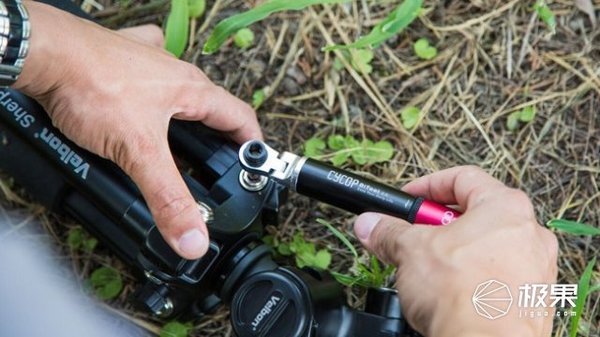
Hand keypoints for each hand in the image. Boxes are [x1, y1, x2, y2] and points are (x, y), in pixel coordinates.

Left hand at [16, 2, 260, 258]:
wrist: (43, 54)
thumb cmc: (91, 86)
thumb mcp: (137, 152)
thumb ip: (168, 197)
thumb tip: (195, 237)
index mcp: (192, 90)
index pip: (240, 117)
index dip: (254, 144)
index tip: (257, 165)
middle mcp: (174, 72)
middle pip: (213, 106)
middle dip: (220, 134)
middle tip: (219, 163)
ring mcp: (147, 61)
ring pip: (180, 89)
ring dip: (188, 112)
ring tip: (183, 140)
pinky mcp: (120, 59)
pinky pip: (147, 72)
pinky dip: (151, 89)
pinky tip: (143, 100)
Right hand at [353, 166, 557, 336]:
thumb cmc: (465, 297)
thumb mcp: (411, 252)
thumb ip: (389, 232)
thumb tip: (372, 225)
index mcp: (504, 207)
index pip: (462, 178)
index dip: (428, 186)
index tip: (408, 199)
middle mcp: (528, 232)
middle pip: (475, 213)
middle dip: (437, 224)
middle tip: (414, 237)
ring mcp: (535, 266)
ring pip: (487, 245)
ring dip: (454, 251)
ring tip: (429, 269)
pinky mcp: (533, 297)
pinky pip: (498, 274)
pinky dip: (472, 276)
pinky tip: (450, 292)